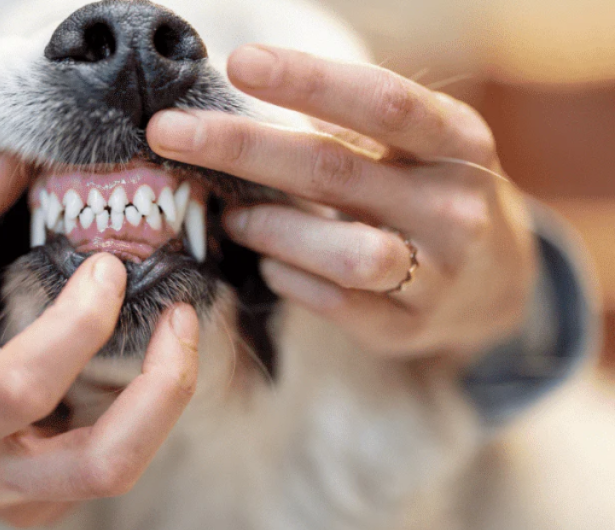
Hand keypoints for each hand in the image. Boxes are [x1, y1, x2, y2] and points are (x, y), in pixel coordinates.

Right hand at [0, 156, 198, 529]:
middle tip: (182, 316)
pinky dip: (144, 409)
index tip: (106, 266)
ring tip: (179, 329)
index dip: (75, 326)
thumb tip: (16, 160)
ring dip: (166, 399)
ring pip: (121, 469)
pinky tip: (142, 357)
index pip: (18, 388)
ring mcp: (22, 500)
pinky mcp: (48, 501)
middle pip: (102, 464)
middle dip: (162, 389)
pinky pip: (113, 461)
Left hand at [146, 45, 537, 360]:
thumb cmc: (429, 192)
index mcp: (458, 142)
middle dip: (241, 148)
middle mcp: (455, 206)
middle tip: (169, 133)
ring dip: (268, 228)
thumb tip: (241, 92)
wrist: (499, 284)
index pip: (381, 102)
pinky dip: (287, 278)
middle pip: (334, 171)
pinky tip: (270, 263)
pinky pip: (333, 303)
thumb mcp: (414, 147)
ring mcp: (437, 274)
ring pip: (340, 251)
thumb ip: (346, 125)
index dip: (309, 80)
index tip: (239, 63)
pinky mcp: (407, 327)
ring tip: (232, 216)